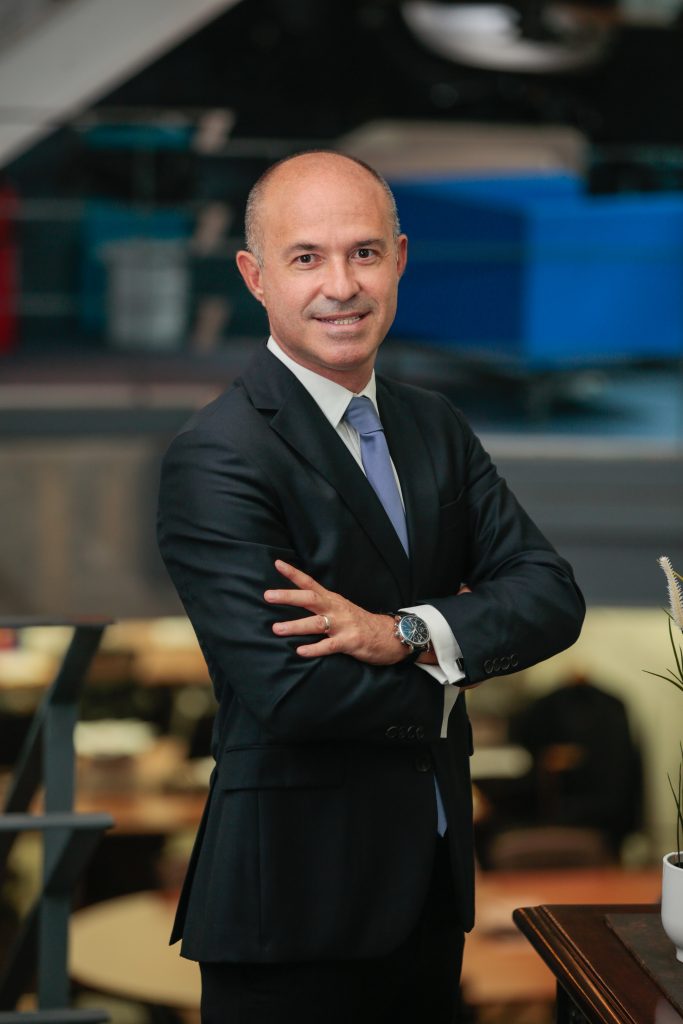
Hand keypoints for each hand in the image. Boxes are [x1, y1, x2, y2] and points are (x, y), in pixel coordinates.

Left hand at [264, 560, 408, 664]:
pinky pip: (329, 646)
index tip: (277, 563)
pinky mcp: (350, 642)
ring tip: (276, 628)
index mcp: (332, 600)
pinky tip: (300, 651)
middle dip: (288, 597)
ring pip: (316, 624)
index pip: (310, 583)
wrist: (390, 635)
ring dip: (295, 626)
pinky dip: (314, 649)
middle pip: (310, 599)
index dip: (293, 573)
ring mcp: (343, 625)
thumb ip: (321, 606)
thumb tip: (294, 603)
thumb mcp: (340, 608)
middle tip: (268, 595)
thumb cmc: (360, 623)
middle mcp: (336, 609)